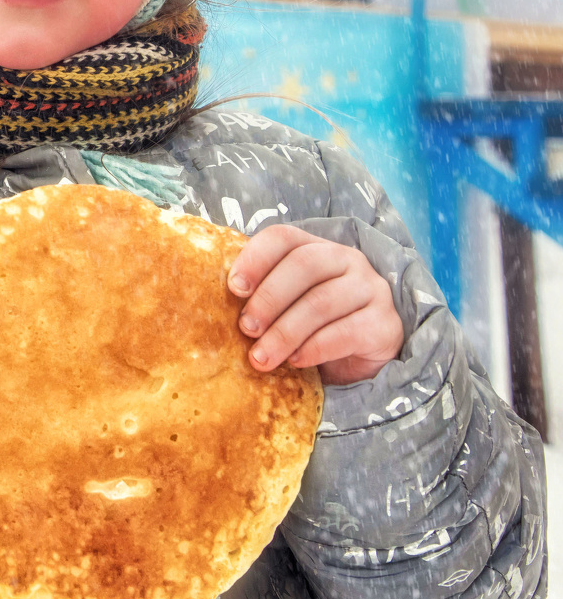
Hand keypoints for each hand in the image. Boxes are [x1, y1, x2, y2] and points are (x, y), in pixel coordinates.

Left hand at [229, 226, 403, 384]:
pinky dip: (314, 348)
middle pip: (303, 266)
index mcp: (315, 246)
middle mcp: (347, 259)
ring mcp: (371, 289)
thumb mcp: (288, 304)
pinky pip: (346, 332)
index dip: (255, 258)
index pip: (283, 237)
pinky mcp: (385, 324)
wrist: (364, 359)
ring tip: (262, 357)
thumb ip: (262, 295)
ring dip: (284, 332)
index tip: (233, 288)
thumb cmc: (313, 326)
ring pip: (321, 302)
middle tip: (245, 329)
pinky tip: (295, 361)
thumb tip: (214, 306)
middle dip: (268, 298)